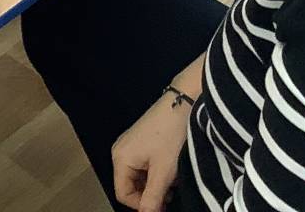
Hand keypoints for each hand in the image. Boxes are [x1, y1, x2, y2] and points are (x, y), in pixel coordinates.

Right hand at [111, 89, 192, 210]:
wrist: (184, 103)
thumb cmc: (171, 137)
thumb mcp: (163, 172)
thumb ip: (153, 198)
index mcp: (120, 158)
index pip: (122, 194)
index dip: (141, 205)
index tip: (163, 206)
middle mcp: (121, 151)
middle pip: (130, 185)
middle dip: (150, 194)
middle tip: (171, 194)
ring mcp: (131, 144)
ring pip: (139, 176)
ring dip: (156, 183)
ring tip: (173, 180)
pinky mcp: (142, 140)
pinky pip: (144, 165)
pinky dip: (157, 172)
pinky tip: (171, 168)